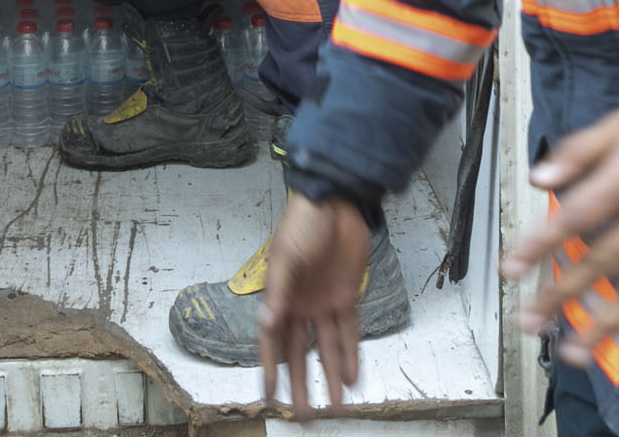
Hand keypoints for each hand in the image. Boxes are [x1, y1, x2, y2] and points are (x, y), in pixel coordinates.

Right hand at [256, 191, 370, 419]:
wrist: (336, 203)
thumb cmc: (303, 225)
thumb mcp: (286, 258)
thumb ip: (278, 293)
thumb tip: (266, 324)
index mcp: (280, 297)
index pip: (272, 341)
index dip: (270, 368)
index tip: (269, 396)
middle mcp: (301, 305)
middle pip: (300, 353)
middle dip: (301, 384)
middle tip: (303, 415)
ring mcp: (324, 303)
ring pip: (327, 349)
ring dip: (330, 376)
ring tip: (334, 407)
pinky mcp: (348, 297)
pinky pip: (349, 332)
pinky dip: (352, 355)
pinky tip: (353, 378)